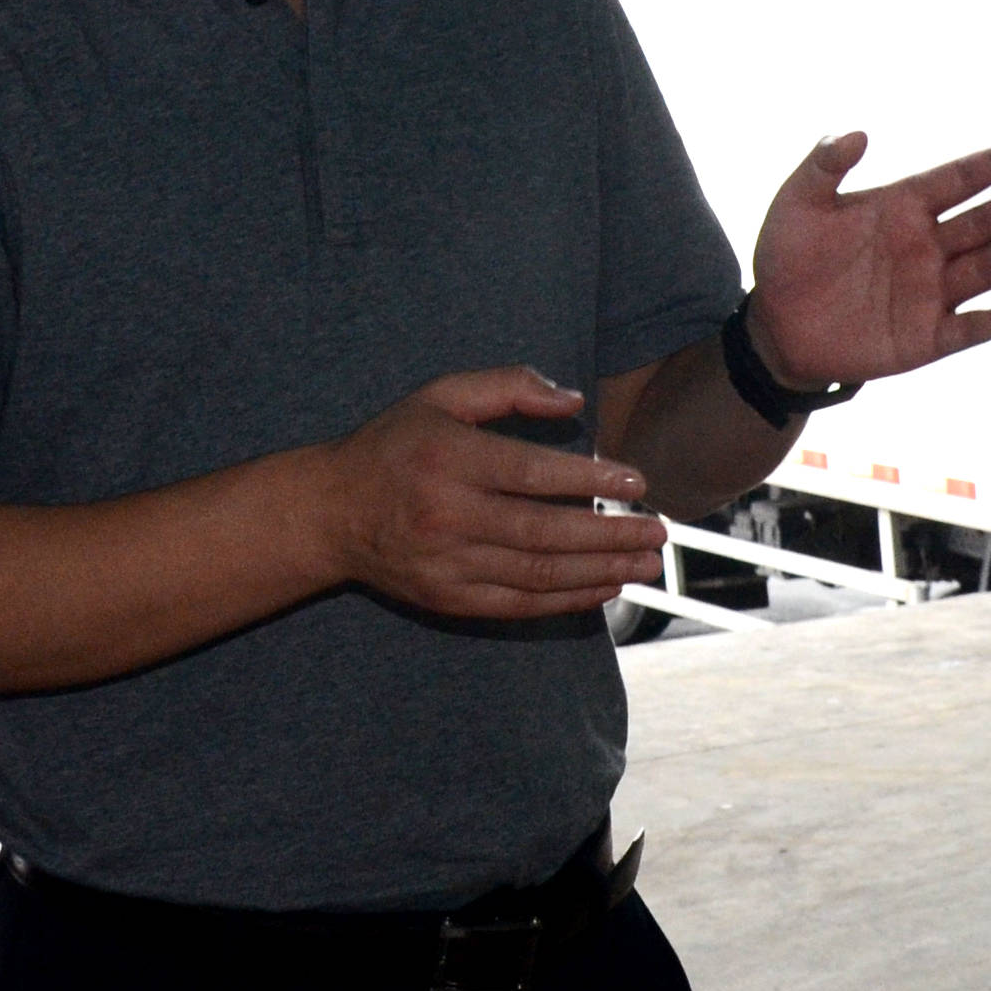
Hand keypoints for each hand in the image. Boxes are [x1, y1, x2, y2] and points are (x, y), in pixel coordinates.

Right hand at [319, 367, 667, 619]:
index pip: (533, 473)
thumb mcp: (441, 395)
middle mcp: (449, 514)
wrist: (331, 513)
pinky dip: (566, 600)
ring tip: (645, 564)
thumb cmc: (394, 445)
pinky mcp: (448, 597)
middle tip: (659, 532)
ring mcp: (448, 563)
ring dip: (600, 571)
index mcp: (450, 458)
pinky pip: (518, 604)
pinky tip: (603, 588)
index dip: (591, 480)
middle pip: (545, 532)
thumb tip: (575, 401)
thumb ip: (508, 386)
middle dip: (610, 535)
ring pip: (538, 574)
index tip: (638, 482)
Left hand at [744, 133, 990, 389]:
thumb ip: (824, 165)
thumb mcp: (797, 203)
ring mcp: (929, 292)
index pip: (957, 180)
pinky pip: (969, 328)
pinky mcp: (926, 337)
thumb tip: (858, 132)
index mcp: (902, 208)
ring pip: (984, 270)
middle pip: (981, 223)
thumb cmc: (786, 259)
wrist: (774, 327)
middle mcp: (925, 246)